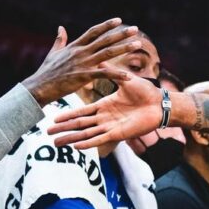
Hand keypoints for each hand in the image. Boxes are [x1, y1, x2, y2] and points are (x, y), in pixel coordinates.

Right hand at [22, 19, 141, 106]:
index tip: (119, 20)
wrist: (40, 86)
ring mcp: (83, 63)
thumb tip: (61, 27)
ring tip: (138, 45)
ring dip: (124, 48)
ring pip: (108, 53)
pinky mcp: (84, 76)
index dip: (106, 25)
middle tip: (135, 29)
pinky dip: (117, 74)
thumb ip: (60, 40)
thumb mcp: (53, 53)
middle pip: (104, 40)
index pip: (93, 32)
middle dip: (121, 34)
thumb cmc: (47, 71)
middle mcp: (81, 52)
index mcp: (75, 46)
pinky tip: (129, 76)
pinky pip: (104, 74)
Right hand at [49, 74, 163, 148]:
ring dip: (72, 139)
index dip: (68, 115)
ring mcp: (111, 127)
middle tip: (48, 133)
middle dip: (64, 129)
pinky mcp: (119, 134)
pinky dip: (89, 143)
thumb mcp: (125, 81)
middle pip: (80, 125)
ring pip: (87, 134)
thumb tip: (100, 61)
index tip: (54, 118)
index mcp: (105, 106)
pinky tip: (77, 147)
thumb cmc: (145, 92)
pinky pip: (101, 139)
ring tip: (56, 144)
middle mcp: (105, 118)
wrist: (160, 103)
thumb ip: (111, 74)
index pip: (82, 112)